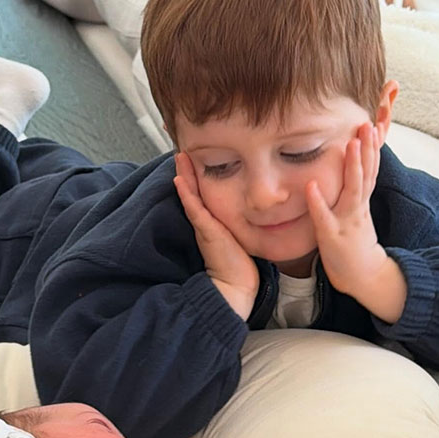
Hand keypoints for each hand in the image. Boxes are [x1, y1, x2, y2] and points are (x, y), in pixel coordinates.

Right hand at [174, 152, 258, 319]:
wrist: (235, 287)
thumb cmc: (241, 267)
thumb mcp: (242, 238)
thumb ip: (245, 225)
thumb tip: (259, 214)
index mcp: (213, 223)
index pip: (204, 194)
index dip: (199, 177)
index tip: (196, 159)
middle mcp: (205, 222)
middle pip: (194, 190)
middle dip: (189, 170)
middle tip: (183, 150)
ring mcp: (204, 225)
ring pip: (191, 195)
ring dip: (184, 175)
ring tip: (180, 157)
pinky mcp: (206, 230)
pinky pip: (194, 208)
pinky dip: (186, 194)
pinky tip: (179, 180)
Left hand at [306, 123, 406, 323]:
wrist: (364, 276)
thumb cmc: (355, 242)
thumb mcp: (358, 211)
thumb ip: (355, 190)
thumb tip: (353, 167)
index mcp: (362, 200)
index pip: (371, 168)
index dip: (373, 146)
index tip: (373, 122)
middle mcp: (358, 207)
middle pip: (366, 173)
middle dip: (367, 148)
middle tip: (366, 124)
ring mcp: (347, 221)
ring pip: (353, 190)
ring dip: (351, 167)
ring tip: (348, 145)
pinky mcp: (333, 237)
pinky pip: (324, 217)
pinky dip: (318, 201)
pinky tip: (310, 185)